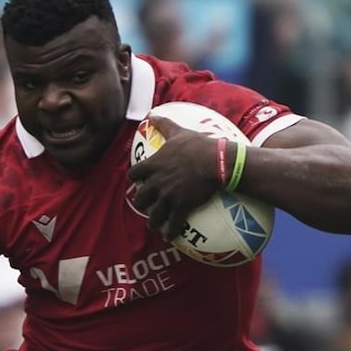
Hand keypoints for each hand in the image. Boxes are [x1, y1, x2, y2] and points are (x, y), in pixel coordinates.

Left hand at [128, 115, 219, 240]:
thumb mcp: (179, 132)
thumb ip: (164, 125)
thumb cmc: (198, 145)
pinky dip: (170, 232)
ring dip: (153, 221)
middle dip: (141, 202)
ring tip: (154, 225)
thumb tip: (152, 114)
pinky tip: (169, 236)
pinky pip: (172, 224)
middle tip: (144, 204)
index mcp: (154, 165)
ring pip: (154, 214)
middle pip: (140, 197)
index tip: (135, 182)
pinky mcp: (181, 207)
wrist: (217, 162)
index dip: (133, 179)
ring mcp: (168, 196)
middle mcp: (157, 183)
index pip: (134, 174)